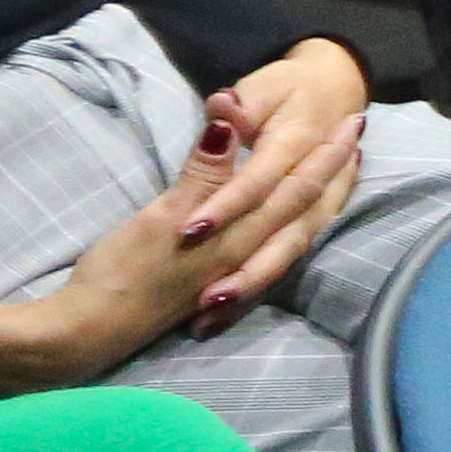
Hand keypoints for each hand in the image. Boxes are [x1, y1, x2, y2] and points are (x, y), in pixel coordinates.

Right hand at [38, 50, 362, 373]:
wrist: (91, 330)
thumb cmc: (121, 270)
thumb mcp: (162, 216)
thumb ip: (203, 174)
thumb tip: (229, 122)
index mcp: (240, 233)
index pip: (298, 185)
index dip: (327, 153)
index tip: (353, 121)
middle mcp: (250, 254)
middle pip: (307, 207)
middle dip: (336, 173)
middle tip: (359, 137)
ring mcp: (238, 273)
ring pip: (298, 231)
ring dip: (322, 200)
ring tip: (342, 173)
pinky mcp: (222, 288)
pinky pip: (277, 254)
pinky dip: (296, 230)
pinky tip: (296, 225)